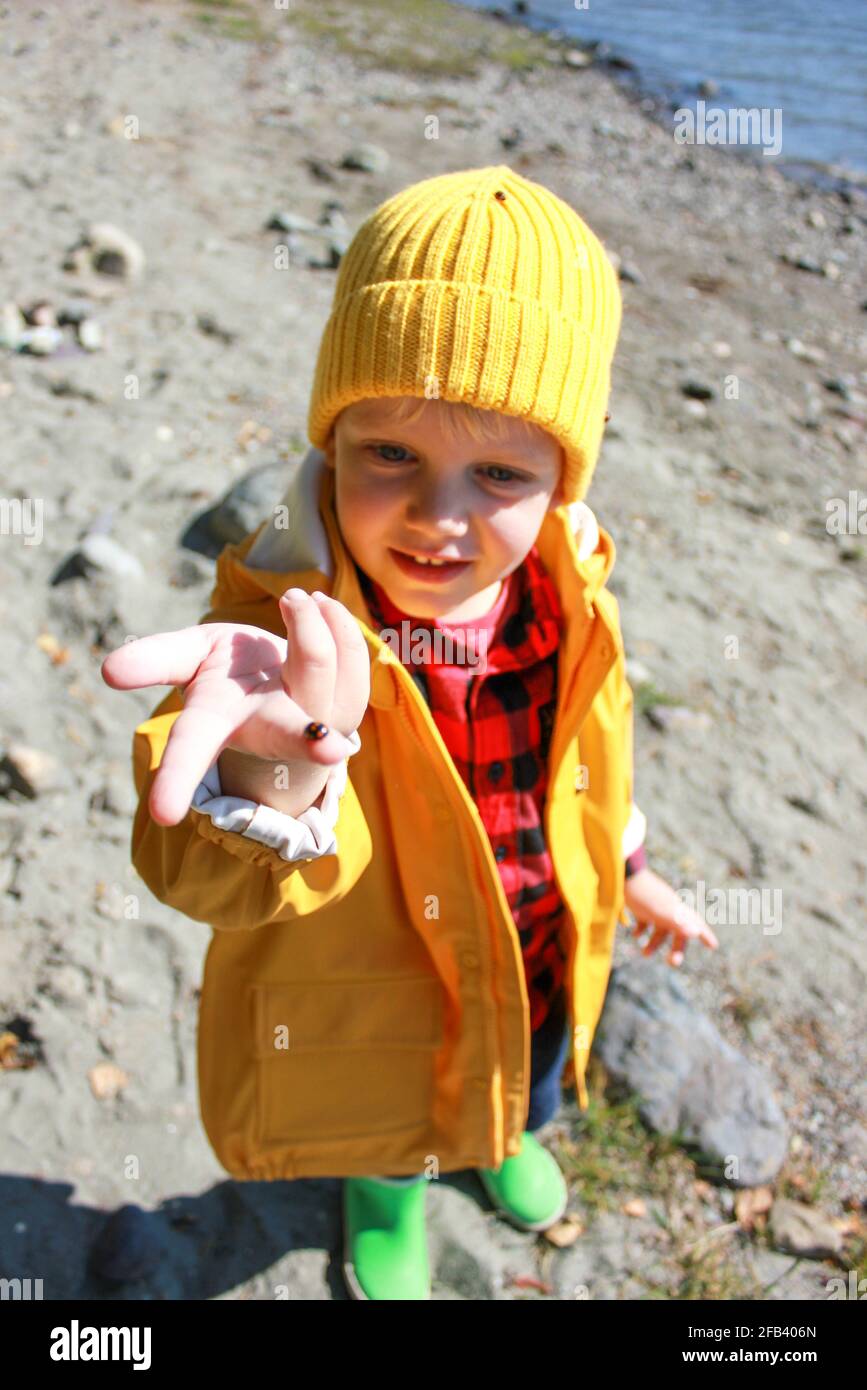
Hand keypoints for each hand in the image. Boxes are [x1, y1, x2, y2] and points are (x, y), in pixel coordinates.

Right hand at [101, 589, 369, 826]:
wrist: (275, 682)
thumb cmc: (224, 674)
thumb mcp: (187, 661)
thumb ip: (155, 661)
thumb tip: (110, 670)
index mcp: (220, 725)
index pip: (191, 750)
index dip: (175, 779)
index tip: (162, 815)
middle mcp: (270, 727)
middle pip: (290, 731)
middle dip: (308, 741)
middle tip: (331, 750)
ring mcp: (315, 717)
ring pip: (327, 674)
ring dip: (314, 629)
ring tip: (294, 599)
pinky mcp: (347, 700)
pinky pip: (356, 662)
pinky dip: (340, 624)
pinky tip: (321, 604)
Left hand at [622, 867, 718, 966]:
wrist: (622, 874)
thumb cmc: (643, 895)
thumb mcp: (660, 912)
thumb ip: (678, 923)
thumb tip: (696, 932)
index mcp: (677, 909)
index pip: (696, 923)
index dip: (705, 935)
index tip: (713, 946)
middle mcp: (669, 908)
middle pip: (677, 931)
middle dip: (676, 948)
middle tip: (673, 963)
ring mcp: (655, 906)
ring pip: (659, 928)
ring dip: (654, 942)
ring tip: (644, 954)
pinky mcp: (640, 904)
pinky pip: (645, 920)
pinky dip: (641, 929)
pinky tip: (634, 934)